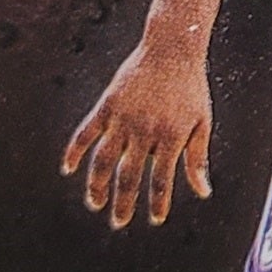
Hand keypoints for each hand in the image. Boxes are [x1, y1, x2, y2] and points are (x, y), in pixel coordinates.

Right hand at [60, 41, 212, 227]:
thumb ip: (198, 158)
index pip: (162, 179)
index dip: (158, 202)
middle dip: (124, 203)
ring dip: (96, 185)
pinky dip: (75, 151)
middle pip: (129, 176)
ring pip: (104, 160)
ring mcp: (123, 118)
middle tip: (119, 222)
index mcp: (172, 136)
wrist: (172, 49)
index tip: (155, 219)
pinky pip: (86, 133)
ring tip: (95, 203)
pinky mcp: (107, 105)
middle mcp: (145, 130)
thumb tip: (203, 192)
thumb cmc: (191, 88)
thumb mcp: (202, 122)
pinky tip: (68, 169)